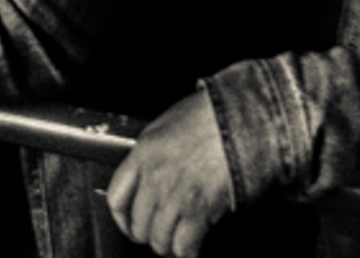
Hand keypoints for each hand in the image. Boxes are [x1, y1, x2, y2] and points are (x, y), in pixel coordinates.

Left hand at [107, 87, 243, 255]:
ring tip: (177, 240)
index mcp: (143, 154)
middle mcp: (155, 178)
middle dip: (148, 233)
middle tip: (159, 232)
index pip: (116, 198)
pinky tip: (193, 244)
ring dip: (168, 244)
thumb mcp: (168, 123)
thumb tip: (150, 172)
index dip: (122, 218)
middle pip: (138, 225)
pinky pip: (184, 246)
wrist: (242, 119)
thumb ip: (153, 151)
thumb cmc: (212, 115)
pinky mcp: (199, 210)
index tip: (129, 223)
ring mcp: (176, 196)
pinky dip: (188, 250)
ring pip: (159, 241)